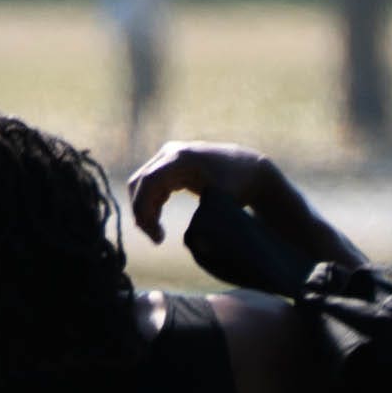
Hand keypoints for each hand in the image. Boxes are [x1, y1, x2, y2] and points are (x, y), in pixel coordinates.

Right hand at [126, 140, 277, 244]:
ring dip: (145, 211)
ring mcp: (169, 158)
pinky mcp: (170, 167)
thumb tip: (188, 237)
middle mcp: (171, 153)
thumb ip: (205, 216)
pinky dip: (151, 207)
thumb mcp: (224, 202)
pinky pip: (151, 187)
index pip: (149, 180)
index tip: (154, 234)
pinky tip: (160, 226)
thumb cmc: (239, 186)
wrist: (250, 170)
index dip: (143, 207)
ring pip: (142, 186)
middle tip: (155, 239)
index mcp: (181, 158)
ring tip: (158, 236)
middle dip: (141, 212)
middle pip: (140, 183)